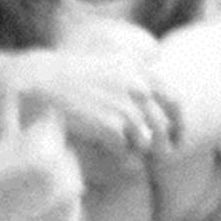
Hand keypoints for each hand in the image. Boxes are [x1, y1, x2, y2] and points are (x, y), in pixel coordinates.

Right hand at [11, 46, 177, 156]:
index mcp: (138, 70)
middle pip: (162, 126)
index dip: (178, 123)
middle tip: (159, 156)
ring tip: (122, 149)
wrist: (41, 82)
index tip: (175, 137)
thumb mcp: (108, 63)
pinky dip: (118, 154)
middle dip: (162, 145)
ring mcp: (125, 107)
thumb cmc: (70, 75)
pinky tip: (105, 149)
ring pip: (145, 142)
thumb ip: (133, 75)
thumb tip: (154, 96)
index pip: (173, 100)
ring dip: (135, 149)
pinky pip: (125, 150)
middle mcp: (137, 87)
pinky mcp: (111, 126)